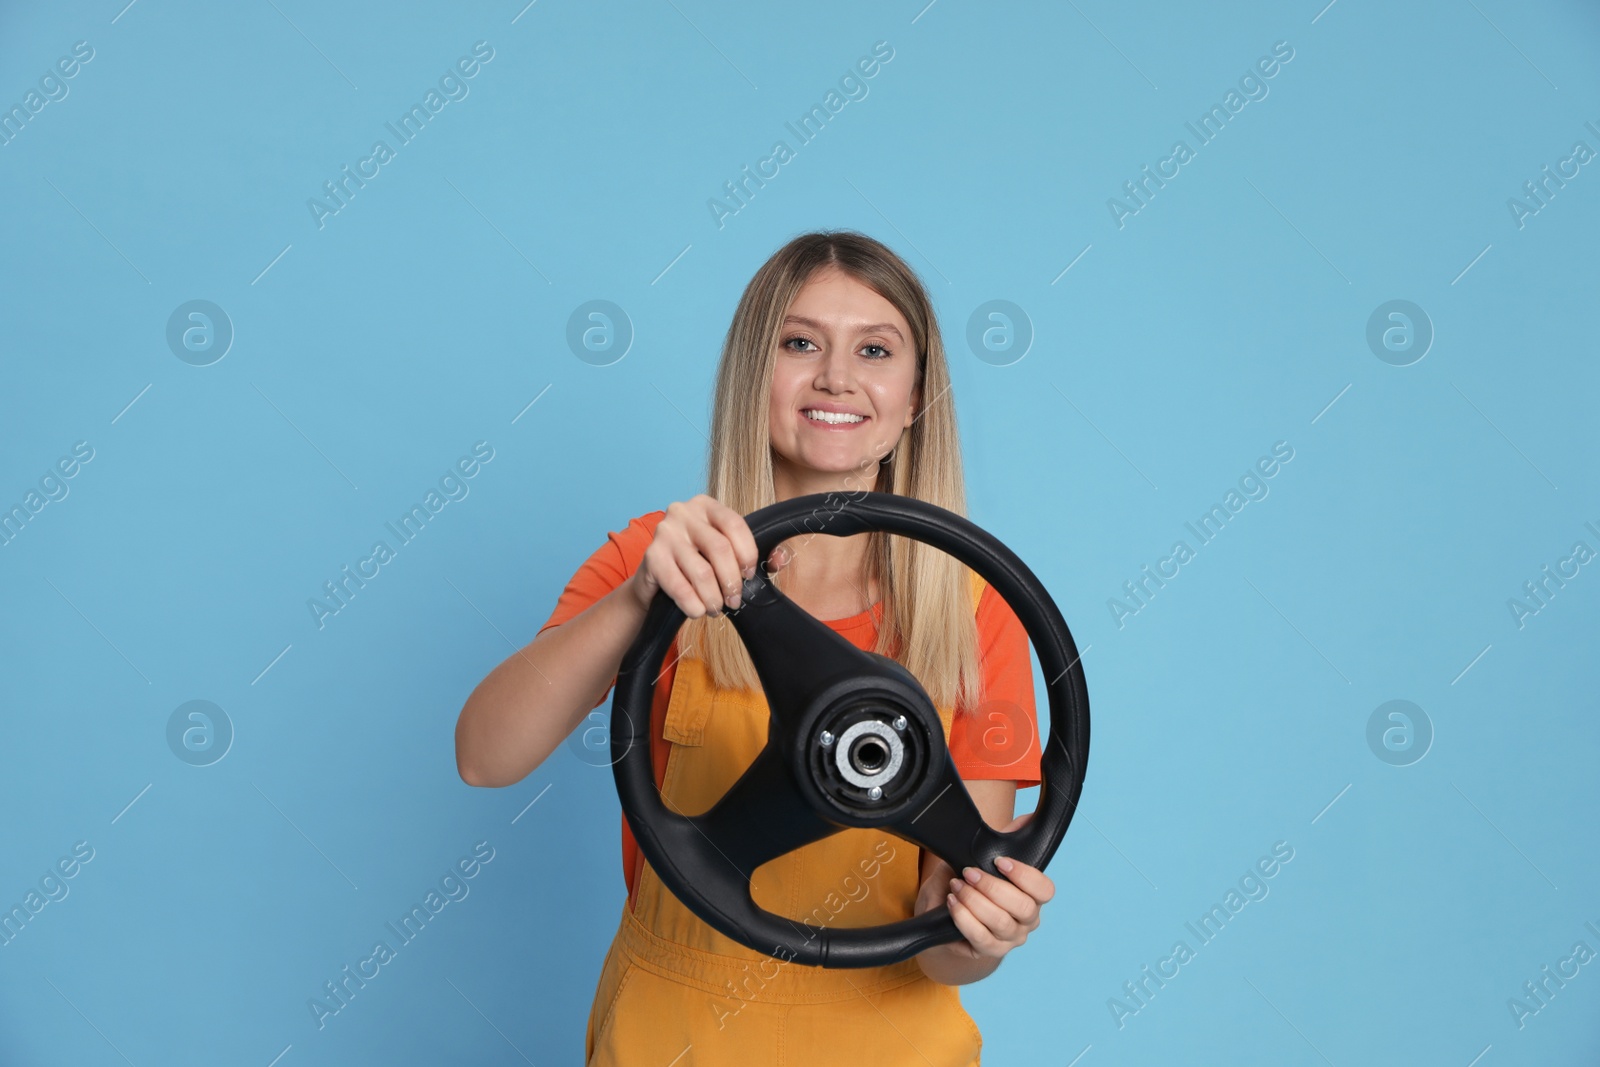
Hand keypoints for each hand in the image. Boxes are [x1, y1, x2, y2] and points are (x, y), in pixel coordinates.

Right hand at [630, 494, 788, 617]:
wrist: (654, 580)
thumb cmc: (697, 563)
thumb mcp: (725, 553)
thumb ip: (755, 554)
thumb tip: (780, 559)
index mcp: (706, 506)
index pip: (735, 524)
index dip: (747, 553)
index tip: (749, 576)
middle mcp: (683, 512)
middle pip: (720, 549)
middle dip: (732, 581)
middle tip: (735, 601)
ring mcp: (664, 533)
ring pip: (701, 571)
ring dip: (713, 598)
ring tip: (716, 609)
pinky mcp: (651, 557)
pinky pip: (680, 586)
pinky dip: (693, 604)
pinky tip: (698, 611)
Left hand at [916, 811, 1054, 962]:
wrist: (942, 914)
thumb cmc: (966, 883)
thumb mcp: (980, 858)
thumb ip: (1003, 840)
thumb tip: (1026, 818)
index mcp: (1031, 895)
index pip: (1045, 889)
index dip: (1025, 875)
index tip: (1000, 861)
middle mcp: (1026, 919)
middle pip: (1024, 906)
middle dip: (993, 886)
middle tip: (968, 873)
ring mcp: (1010, 938)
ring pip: (1001, 922)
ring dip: (975, 901)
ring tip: (956, 886)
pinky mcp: (989, 951)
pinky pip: (980, 938)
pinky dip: (964, 918)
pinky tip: (952, 903)